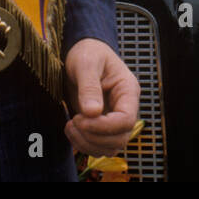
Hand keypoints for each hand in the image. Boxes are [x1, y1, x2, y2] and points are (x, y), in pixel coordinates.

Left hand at [64, 38, 138, 156]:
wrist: (81, 52)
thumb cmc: (87, 52)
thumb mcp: (86, 63)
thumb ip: (89, 87)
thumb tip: (92, 113)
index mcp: (128, 90)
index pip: (127, 120)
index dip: (104, 126)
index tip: (80, 118)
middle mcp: (124, 107)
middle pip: (120, 138)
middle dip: (94, 137)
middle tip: (73, 122)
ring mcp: (113, 118)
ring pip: (110, 146)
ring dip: (88, 144)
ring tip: (70, 126)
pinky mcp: (100, 125)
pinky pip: (98, 145)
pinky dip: (84, 144)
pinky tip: (70, 129)